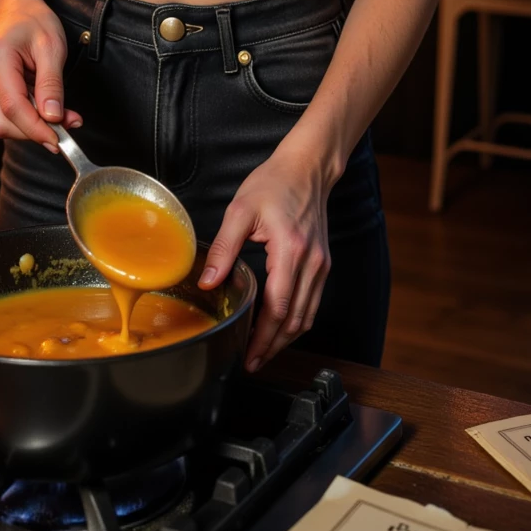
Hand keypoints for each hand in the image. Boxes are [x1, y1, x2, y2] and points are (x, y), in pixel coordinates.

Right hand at [0, 0, 82, 149]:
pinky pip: (0, 118)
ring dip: (31, 128)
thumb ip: (51, 84)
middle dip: (36, 132)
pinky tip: (40, 106)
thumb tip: (52, 118)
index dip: (37, 129)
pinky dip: (24, 120)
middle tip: (68, 125)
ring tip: (59, 113)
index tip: (61, 139)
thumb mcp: (52, 47)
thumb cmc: (34, 23)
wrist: (15, 10)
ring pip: (0, 125)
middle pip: (2, 123)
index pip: (12, 107)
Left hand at [198, 143, 330, 371]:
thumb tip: (208, 282)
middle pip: (295, 319)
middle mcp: (311, 262)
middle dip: (274, 346)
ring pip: (307, 315)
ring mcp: (321, 264)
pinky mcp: (323, 263)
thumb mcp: (240, 210)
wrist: (307, 168)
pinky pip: (312, 302)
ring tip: (264, 352)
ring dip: (286, 338)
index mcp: (290, 250)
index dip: (263, 337)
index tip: (248, 354)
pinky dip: (297, 320)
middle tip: (252, 362)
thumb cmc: (274, 183)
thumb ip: (224, 249)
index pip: (278, 306)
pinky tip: (280, 326)